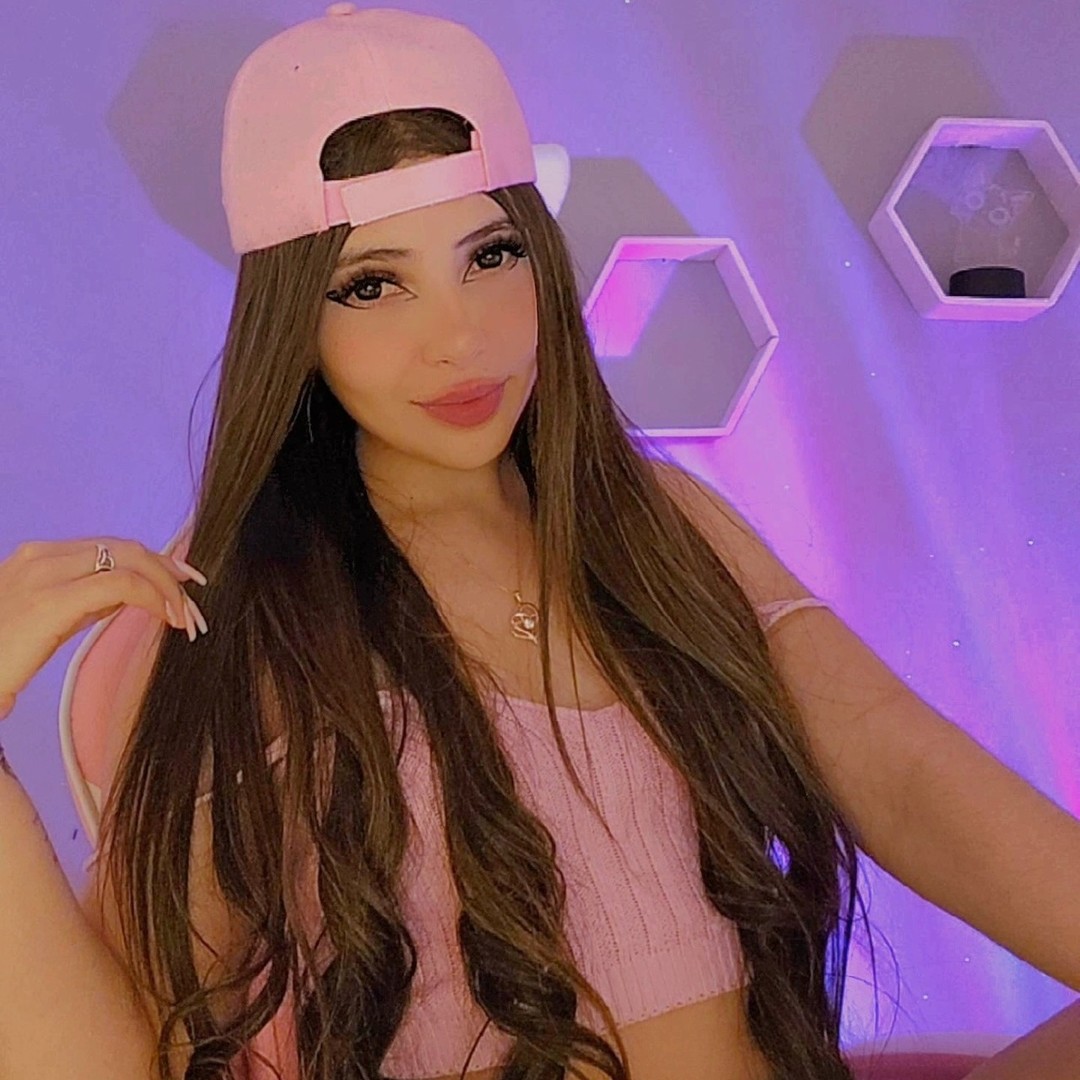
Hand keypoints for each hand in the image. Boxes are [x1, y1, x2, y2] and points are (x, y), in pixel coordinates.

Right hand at [0, 537, 208, 719]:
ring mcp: (44, 574)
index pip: (113, 546)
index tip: (184, 580)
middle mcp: (41, 555)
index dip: (155, 561)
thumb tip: (131, 595)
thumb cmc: (3, 654)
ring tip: (185, 616)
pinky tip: (167, 618)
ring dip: (166, 586)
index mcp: (40, 556)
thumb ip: (87, 600)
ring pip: (129, 560)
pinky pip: (120, 585)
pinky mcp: (51, 600)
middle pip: (126, 547)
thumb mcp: (50, 618)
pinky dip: (153, 597)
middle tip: (195, 597)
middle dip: (168, 570)